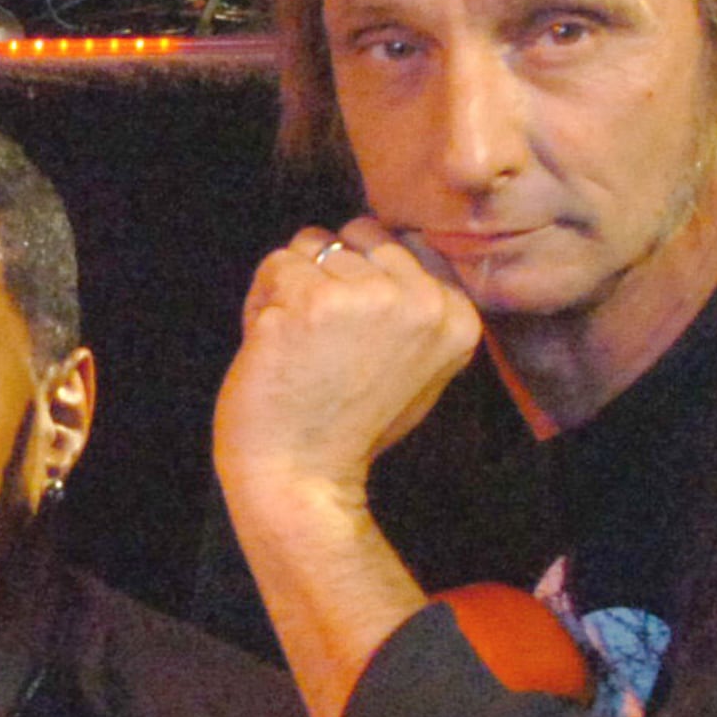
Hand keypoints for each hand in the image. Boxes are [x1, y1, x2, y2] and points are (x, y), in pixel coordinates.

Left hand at [212, 223, 484, 517]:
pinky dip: (261, 303)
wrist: (302, 479)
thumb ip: (411, 308)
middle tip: (318, 340)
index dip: (355, 284)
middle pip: (352, 238)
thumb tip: (383, 247)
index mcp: (455, 314)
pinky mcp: (311, 301)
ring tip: (296, 346)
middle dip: (323, 277)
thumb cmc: (347, 428)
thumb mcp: (415, 367)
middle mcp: (421, 299)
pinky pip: (275, 265)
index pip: (392, 246)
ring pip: (309, 246)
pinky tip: (272, 347)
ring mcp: (367, 298)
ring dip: (288, 290)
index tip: (349, 341)